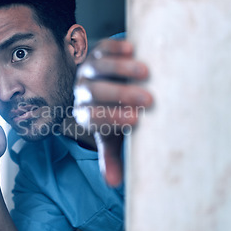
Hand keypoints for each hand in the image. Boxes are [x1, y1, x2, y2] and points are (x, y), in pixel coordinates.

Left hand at [73, 39, 152, 185]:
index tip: (136, 120)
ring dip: (120, 69)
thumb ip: (110, 156)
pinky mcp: (97, 51)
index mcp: (84, 113)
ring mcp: (88, 69)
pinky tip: (133, 48)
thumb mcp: (111, 136)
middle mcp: (82, 90)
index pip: (92, 117)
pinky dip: (116, 47)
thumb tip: (113, 184)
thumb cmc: (113, 114)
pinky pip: (103, 47)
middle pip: (95, 91)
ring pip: (98, 67)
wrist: (105, 85)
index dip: (112, 118)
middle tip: (148, 99)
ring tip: (146, 72)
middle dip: (120, 95)